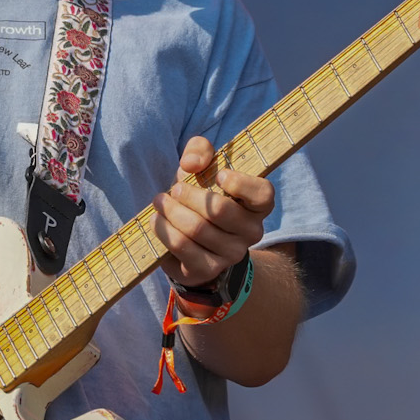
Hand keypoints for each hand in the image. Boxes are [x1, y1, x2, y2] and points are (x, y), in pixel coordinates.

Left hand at [153, 135, 274, 287]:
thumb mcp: (203, 165)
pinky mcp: (208, 269)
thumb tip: (192, 164)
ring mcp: (231, 254)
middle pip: (219, 210)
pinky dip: (164, 230)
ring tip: (160, 202)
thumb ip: (200, 151)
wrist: (193, 239)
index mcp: (258, 205)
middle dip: (189, 195)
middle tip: (174, 189)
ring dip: (171, 211)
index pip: (263, 194)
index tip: (218, 175)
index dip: (240, 183)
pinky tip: (157, 220)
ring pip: (197, 229)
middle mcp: (252, 231)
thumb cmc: (203, 193)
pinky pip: (182, 246)